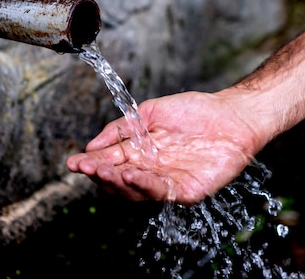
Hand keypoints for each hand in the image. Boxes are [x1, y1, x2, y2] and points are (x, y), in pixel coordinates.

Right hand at [66, 90, 265, 204]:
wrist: (231, 116)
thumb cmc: (194, 111)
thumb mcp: (150, 112)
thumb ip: (122, 128)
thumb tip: (92, 145)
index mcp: (140, 153)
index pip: (110, 162)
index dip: (91, 163)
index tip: (74, 162)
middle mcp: (151, 170)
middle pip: (119, 180)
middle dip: (100, 175)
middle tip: (85, 168)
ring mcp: (167, 182)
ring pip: (136, 190)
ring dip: (118, 182)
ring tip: (103, 172)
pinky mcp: (186, 190)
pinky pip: (161, 193)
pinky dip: (145, 186)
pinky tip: (132, 175)